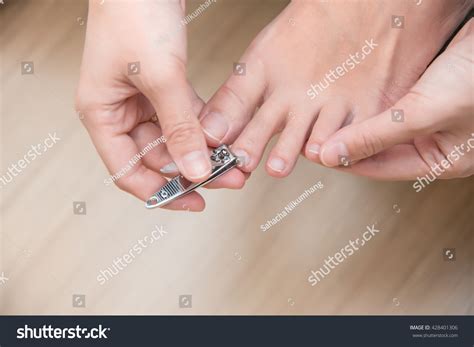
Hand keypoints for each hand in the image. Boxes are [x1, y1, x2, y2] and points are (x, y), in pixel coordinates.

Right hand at [76, 0, 244, 210]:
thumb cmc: (135, 12)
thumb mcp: (160, 77)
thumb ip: (179, 127)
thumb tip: (195, 170)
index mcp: (102, 114)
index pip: (128, 171)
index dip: (161, 192)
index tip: (194, 201)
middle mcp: (120, 111)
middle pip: (157, 158)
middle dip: (193, 169)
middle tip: (228, 178)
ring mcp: (143, 100)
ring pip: (175, 140)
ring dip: (204, 150)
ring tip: (235, 161)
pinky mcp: (164, 87)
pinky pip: (186, 118)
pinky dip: (205, 127)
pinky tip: (226, 136)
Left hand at [317, 19, 473, 180]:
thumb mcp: (423, 113)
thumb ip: (377, 136)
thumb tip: (332, 155)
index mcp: (440, 161)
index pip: (380, 167)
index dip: (346, 160)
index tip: (316, 153)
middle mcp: (435, 142)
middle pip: (380, 148)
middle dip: (350, 141)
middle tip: (317, 135)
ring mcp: (432, 117)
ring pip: (384, 126)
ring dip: (358, 122)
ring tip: (328, 118)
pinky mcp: (429, 92)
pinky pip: (392, 105)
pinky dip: (372, 103)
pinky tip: (352, 98)